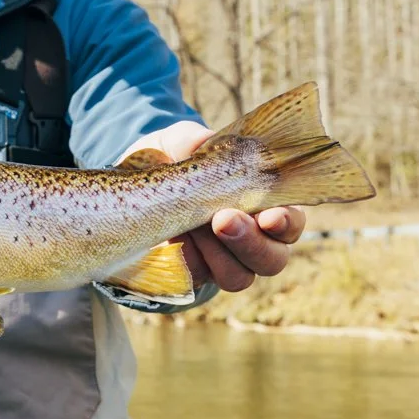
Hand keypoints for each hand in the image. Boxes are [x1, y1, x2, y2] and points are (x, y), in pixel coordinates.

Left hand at [118, 123, 308, 292]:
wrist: (126, 192)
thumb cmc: (168, 162)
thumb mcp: (175, 143)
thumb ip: (191, 139)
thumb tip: (203, 143)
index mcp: (262, 205)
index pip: (291, 222)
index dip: (286, 223)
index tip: (269, 216)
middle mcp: (250, 240)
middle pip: (273, 259)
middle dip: (251, 242)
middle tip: (222, 220)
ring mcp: (222, 263)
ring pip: (238, 277)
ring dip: (217, 253)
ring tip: (193, 225)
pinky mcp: (192, 276)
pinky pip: (198, 280)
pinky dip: (187, 260)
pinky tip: (173, 239)